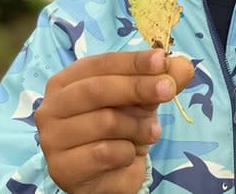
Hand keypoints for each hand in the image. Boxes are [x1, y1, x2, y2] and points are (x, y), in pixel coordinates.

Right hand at [36, 49, 194, 193]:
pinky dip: (127, 152)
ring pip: (105, 122)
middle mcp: (52, 106)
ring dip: (138, 127)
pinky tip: (129, 154)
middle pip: (97, 89)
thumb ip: (162, 80)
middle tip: (168, 90)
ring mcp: (53, 138)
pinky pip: (105, 153)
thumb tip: (183, 65)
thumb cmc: (121, 129)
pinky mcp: (63, 167)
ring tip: (149, 133)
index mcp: (66, 81)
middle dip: (137, 87)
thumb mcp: (144, 99)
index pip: (100, 64)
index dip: (133, 61)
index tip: (162, 60)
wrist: (111, 175)